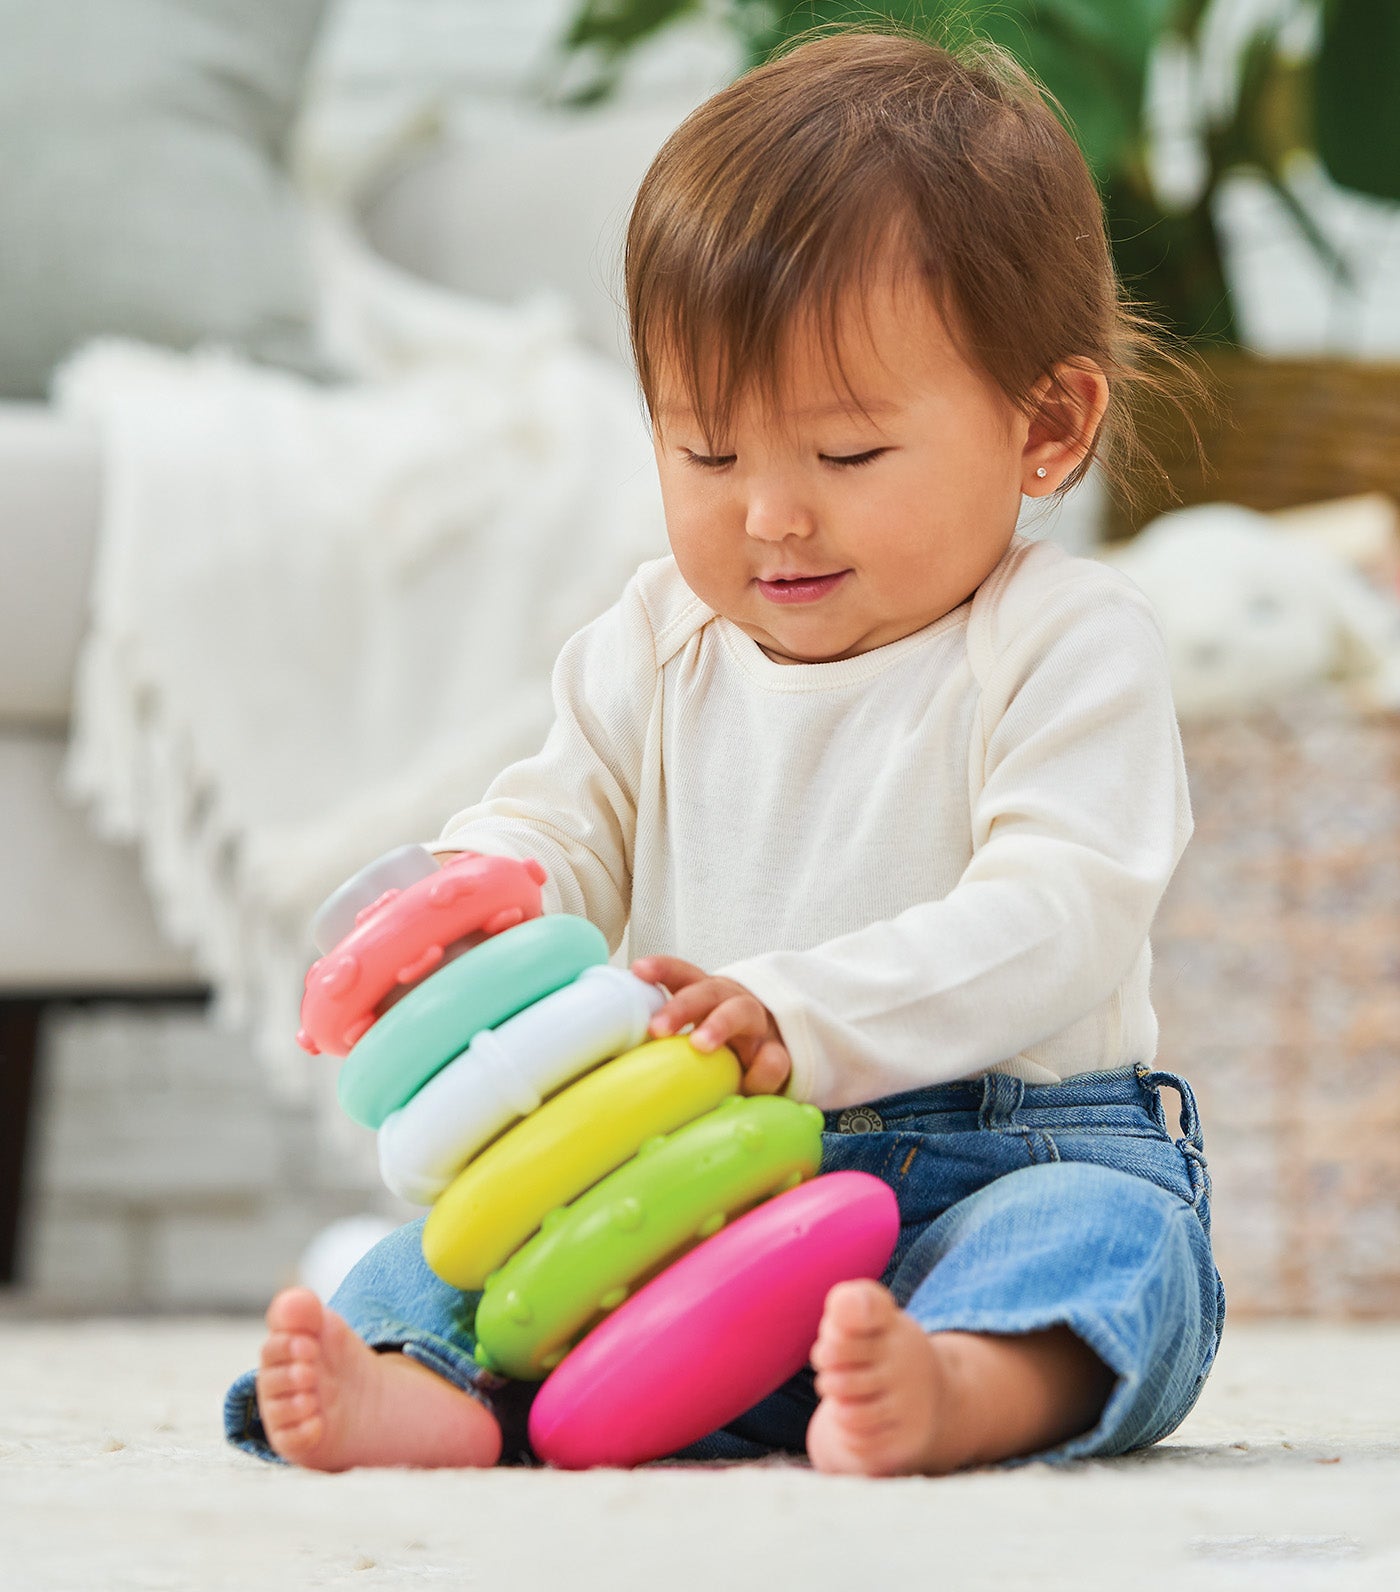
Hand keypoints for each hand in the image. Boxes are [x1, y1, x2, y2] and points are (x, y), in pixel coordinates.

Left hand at [630, 955, 791, 1096]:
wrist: (773, 1051)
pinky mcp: (778, 1053)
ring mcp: (757, 1025)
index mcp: (704, 994)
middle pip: (707, 991)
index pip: (682, 974)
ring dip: (719, 1024)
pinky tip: (745, 1086)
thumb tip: (606, 1066)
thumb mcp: (690, 1035)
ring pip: (741, 1012)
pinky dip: (758, 1072)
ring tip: (700, 1045)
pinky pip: (773, 1059)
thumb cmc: (718, 1045)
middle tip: (657, 1028)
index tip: (638, 970)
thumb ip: (659, 1043)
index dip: (661, 969)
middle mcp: (730, 1001)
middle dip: (681, 1005)